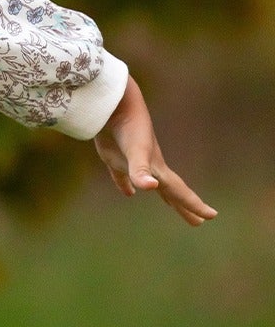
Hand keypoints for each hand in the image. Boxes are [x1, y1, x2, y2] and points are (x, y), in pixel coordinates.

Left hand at [93, 75, 216, 225]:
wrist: (115, 104)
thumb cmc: (127, 128)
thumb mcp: (136, 152)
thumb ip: (140, 171)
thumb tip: (151, 188)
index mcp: (158, 169)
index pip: (180, 192)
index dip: (194, 205)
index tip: (212, 216)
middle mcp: (150, 166)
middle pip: (171, 192)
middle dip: (185, 207)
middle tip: (198, 222)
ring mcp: (133, 162)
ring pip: (151, 184)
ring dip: (163, 195)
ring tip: (171, 205)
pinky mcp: (115, 157)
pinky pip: (123, 177)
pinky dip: (126, 185)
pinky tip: (128, 193)